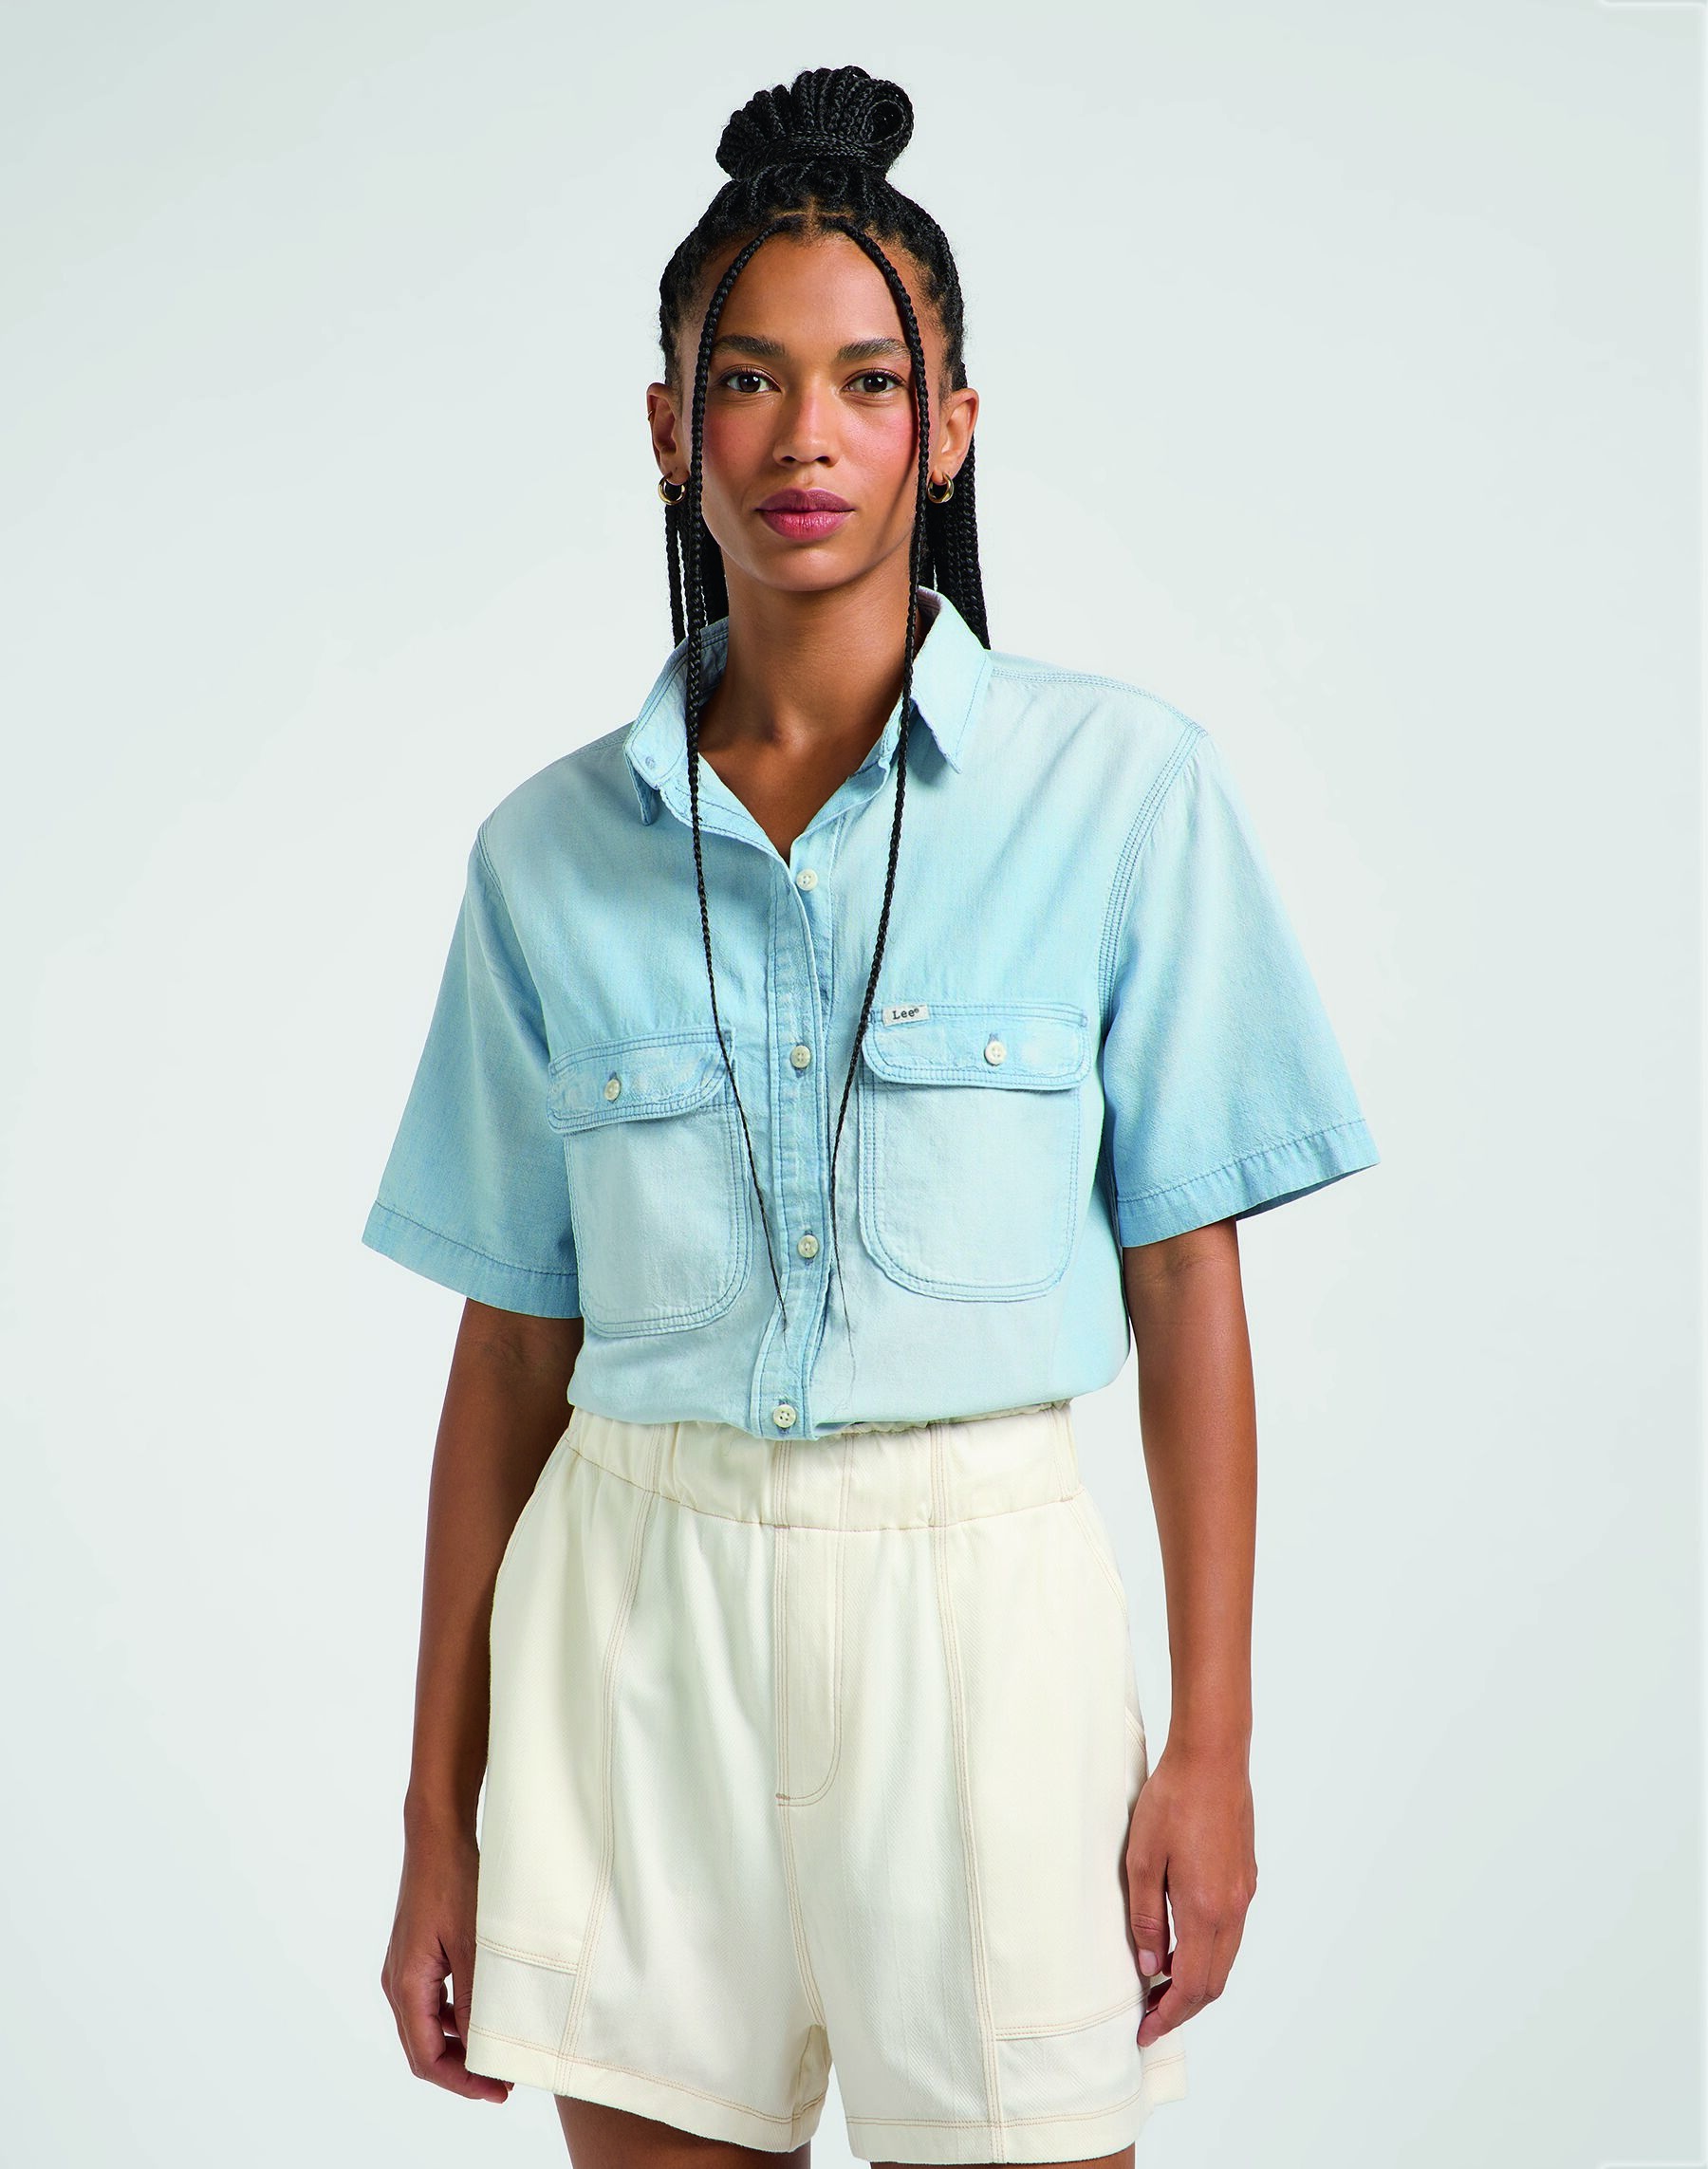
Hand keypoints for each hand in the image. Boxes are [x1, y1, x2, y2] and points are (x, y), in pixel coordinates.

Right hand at [380, 1821, 510, 2102]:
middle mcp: (397, 1982)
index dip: (461, 2081)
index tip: (496, 2090)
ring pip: (425, 2028)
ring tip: (494, 2053)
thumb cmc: (454, 1881)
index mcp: (407, 1985)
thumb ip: (473, 2001)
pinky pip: (429, 2003)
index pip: (426, 2057)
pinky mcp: (414, 1955)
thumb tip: (479, 2049)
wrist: (437, 1835)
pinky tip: (479, 2017)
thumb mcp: (472, 1945)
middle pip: (422, 2049)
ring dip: (457, 2047)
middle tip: (500, 2082)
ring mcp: (404, 1968)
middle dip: (460, 2071)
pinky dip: (452, 2020)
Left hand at [1125, 1735, 1256, 2048]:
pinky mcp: (1245, 1878)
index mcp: (1205, 1910)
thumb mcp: (1143, 1859)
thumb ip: (1147, 1917)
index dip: (1168, 2017)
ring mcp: (1243, 1895)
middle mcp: (1232, 1910)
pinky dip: (1208, 1955)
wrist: (1213, 1758)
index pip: (1191, 1987)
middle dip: (1181, 2008)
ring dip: (1195, 1982)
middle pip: (1213, 1983)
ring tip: (1160, 1986)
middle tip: (1148, 2017)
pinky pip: (1230, 1935)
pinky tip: (1182, 1946)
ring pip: (1224, 1960)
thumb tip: (1151, 1965)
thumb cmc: (1173, 1801)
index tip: (1144, 2032)